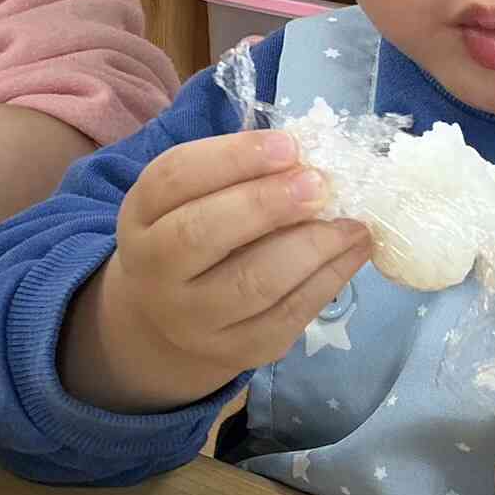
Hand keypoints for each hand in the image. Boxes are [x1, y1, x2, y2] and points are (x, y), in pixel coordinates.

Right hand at [62, 130, 371, 413]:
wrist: (170, 321)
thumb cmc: (192, 234)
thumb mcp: (191, 197)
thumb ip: (236, 173)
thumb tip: (307, 156)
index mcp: (142, 214)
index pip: (175, 178)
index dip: (233, 157)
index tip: (289, 145)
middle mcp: (155, 269)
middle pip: (202, 233)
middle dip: (266, 203)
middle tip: (319, 183)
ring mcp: (194, 317)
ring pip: (254, 281)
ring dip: (312, 246)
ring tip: (351, 221)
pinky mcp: (238, 350)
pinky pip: (288, 314)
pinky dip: (329, 278)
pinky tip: (353, 250)